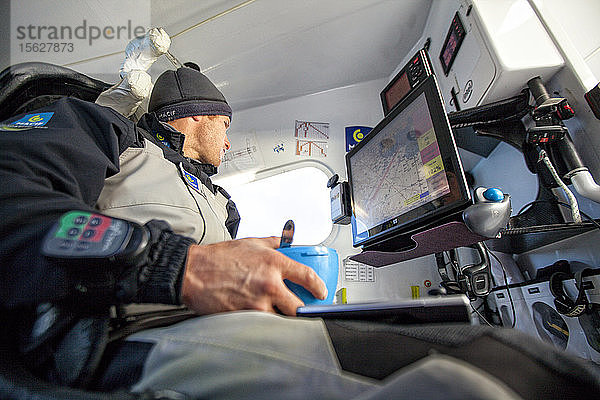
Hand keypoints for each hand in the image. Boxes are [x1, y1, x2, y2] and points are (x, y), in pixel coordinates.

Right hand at [180, 237, 327, 315]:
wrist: (193, 272)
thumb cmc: (218, 258)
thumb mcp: (250, 243)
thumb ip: (272, 243)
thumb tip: (285, 241)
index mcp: (274, 262)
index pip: (308, 276)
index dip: (319, 287)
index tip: (321, 292)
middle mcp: (269, 283)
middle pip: (299, 306)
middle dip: (301, 309)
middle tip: (299, 308)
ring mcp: (258, 302)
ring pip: (281, 318)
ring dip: (279, 316)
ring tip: (273, 309)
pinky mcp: (245, 316)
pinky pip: (262, 324)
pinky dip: (263, 321)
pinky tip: (257, 313)